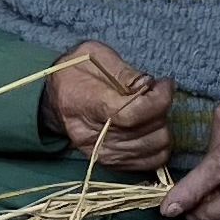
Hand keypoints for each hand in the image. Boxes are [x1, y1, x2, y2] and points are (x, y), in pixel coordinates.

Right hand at [41, 41, 173, 170]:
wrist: (53, 100)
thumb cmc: (75, 73)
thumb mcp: (93, 55)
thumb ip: (123, 71)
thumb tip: (149, 85)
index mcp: (88, 104)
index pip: (133, 113)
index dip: (159, 99)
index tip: (165, 83)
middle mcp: (95, 136)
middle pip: (149, 133)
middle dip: (161, 110)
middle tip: (154, 94)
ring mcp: (103, 153)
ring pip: (155, 148)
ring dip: (161, 127)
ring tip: (151, 110)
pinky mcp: (111, 163)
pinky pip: (150, 162)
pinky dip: (158, 145)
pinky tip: (150, 127)